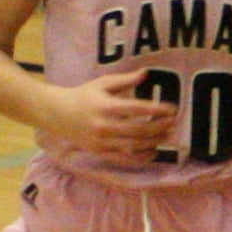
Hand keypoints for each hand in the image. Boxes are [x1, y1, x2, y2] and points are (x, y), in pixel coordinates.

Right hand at [48, 67, 178, 161]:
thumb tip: (146, 73)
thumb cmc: (83, 96)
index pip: (137, 109)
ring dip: (155, 141)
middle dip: (160, 126)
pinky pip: (125, 159)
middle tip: (174, 122)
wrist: (56, 114)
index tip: (172, 108)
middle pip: (139, 129)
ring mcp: (102, 142)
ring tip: (169, 135)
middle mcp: (104, 126)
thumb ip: (125, 80)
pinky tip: (154, 151)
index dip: (157, 110)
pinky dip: (142, 157)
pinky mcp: (101, 153)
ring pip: (135, 145)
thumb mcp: (102, 84)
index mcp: (105, 106)